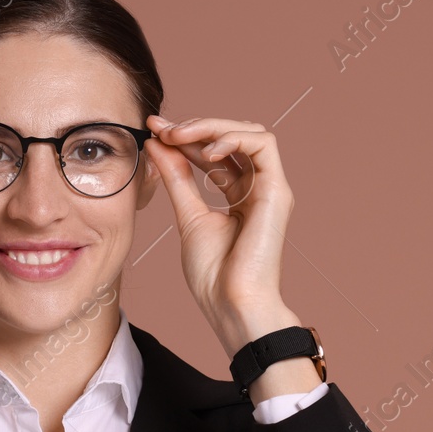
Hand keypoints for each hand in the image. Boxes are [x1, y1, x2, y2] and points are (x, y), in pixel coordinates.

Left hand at [142, 113, 302, 355]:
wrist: (231, 304)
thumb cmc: (213, 275)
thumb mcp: (187, 215)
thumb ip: (176, 178)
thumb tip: (157, 143)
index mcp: (238, 196)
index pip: (214, 154)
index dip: (185, 138)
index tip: (154, 130)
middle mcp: (257, 188)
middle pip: (233, 138)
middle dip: (196, 128)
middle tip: (164, 129)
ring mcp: (270, 188)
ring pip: (250, 133)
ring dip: (212, 127)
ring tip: (180, 136)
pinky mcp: (278, 191)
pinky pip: (264, 145)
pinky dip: (234, 138)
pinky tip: (206, 151)